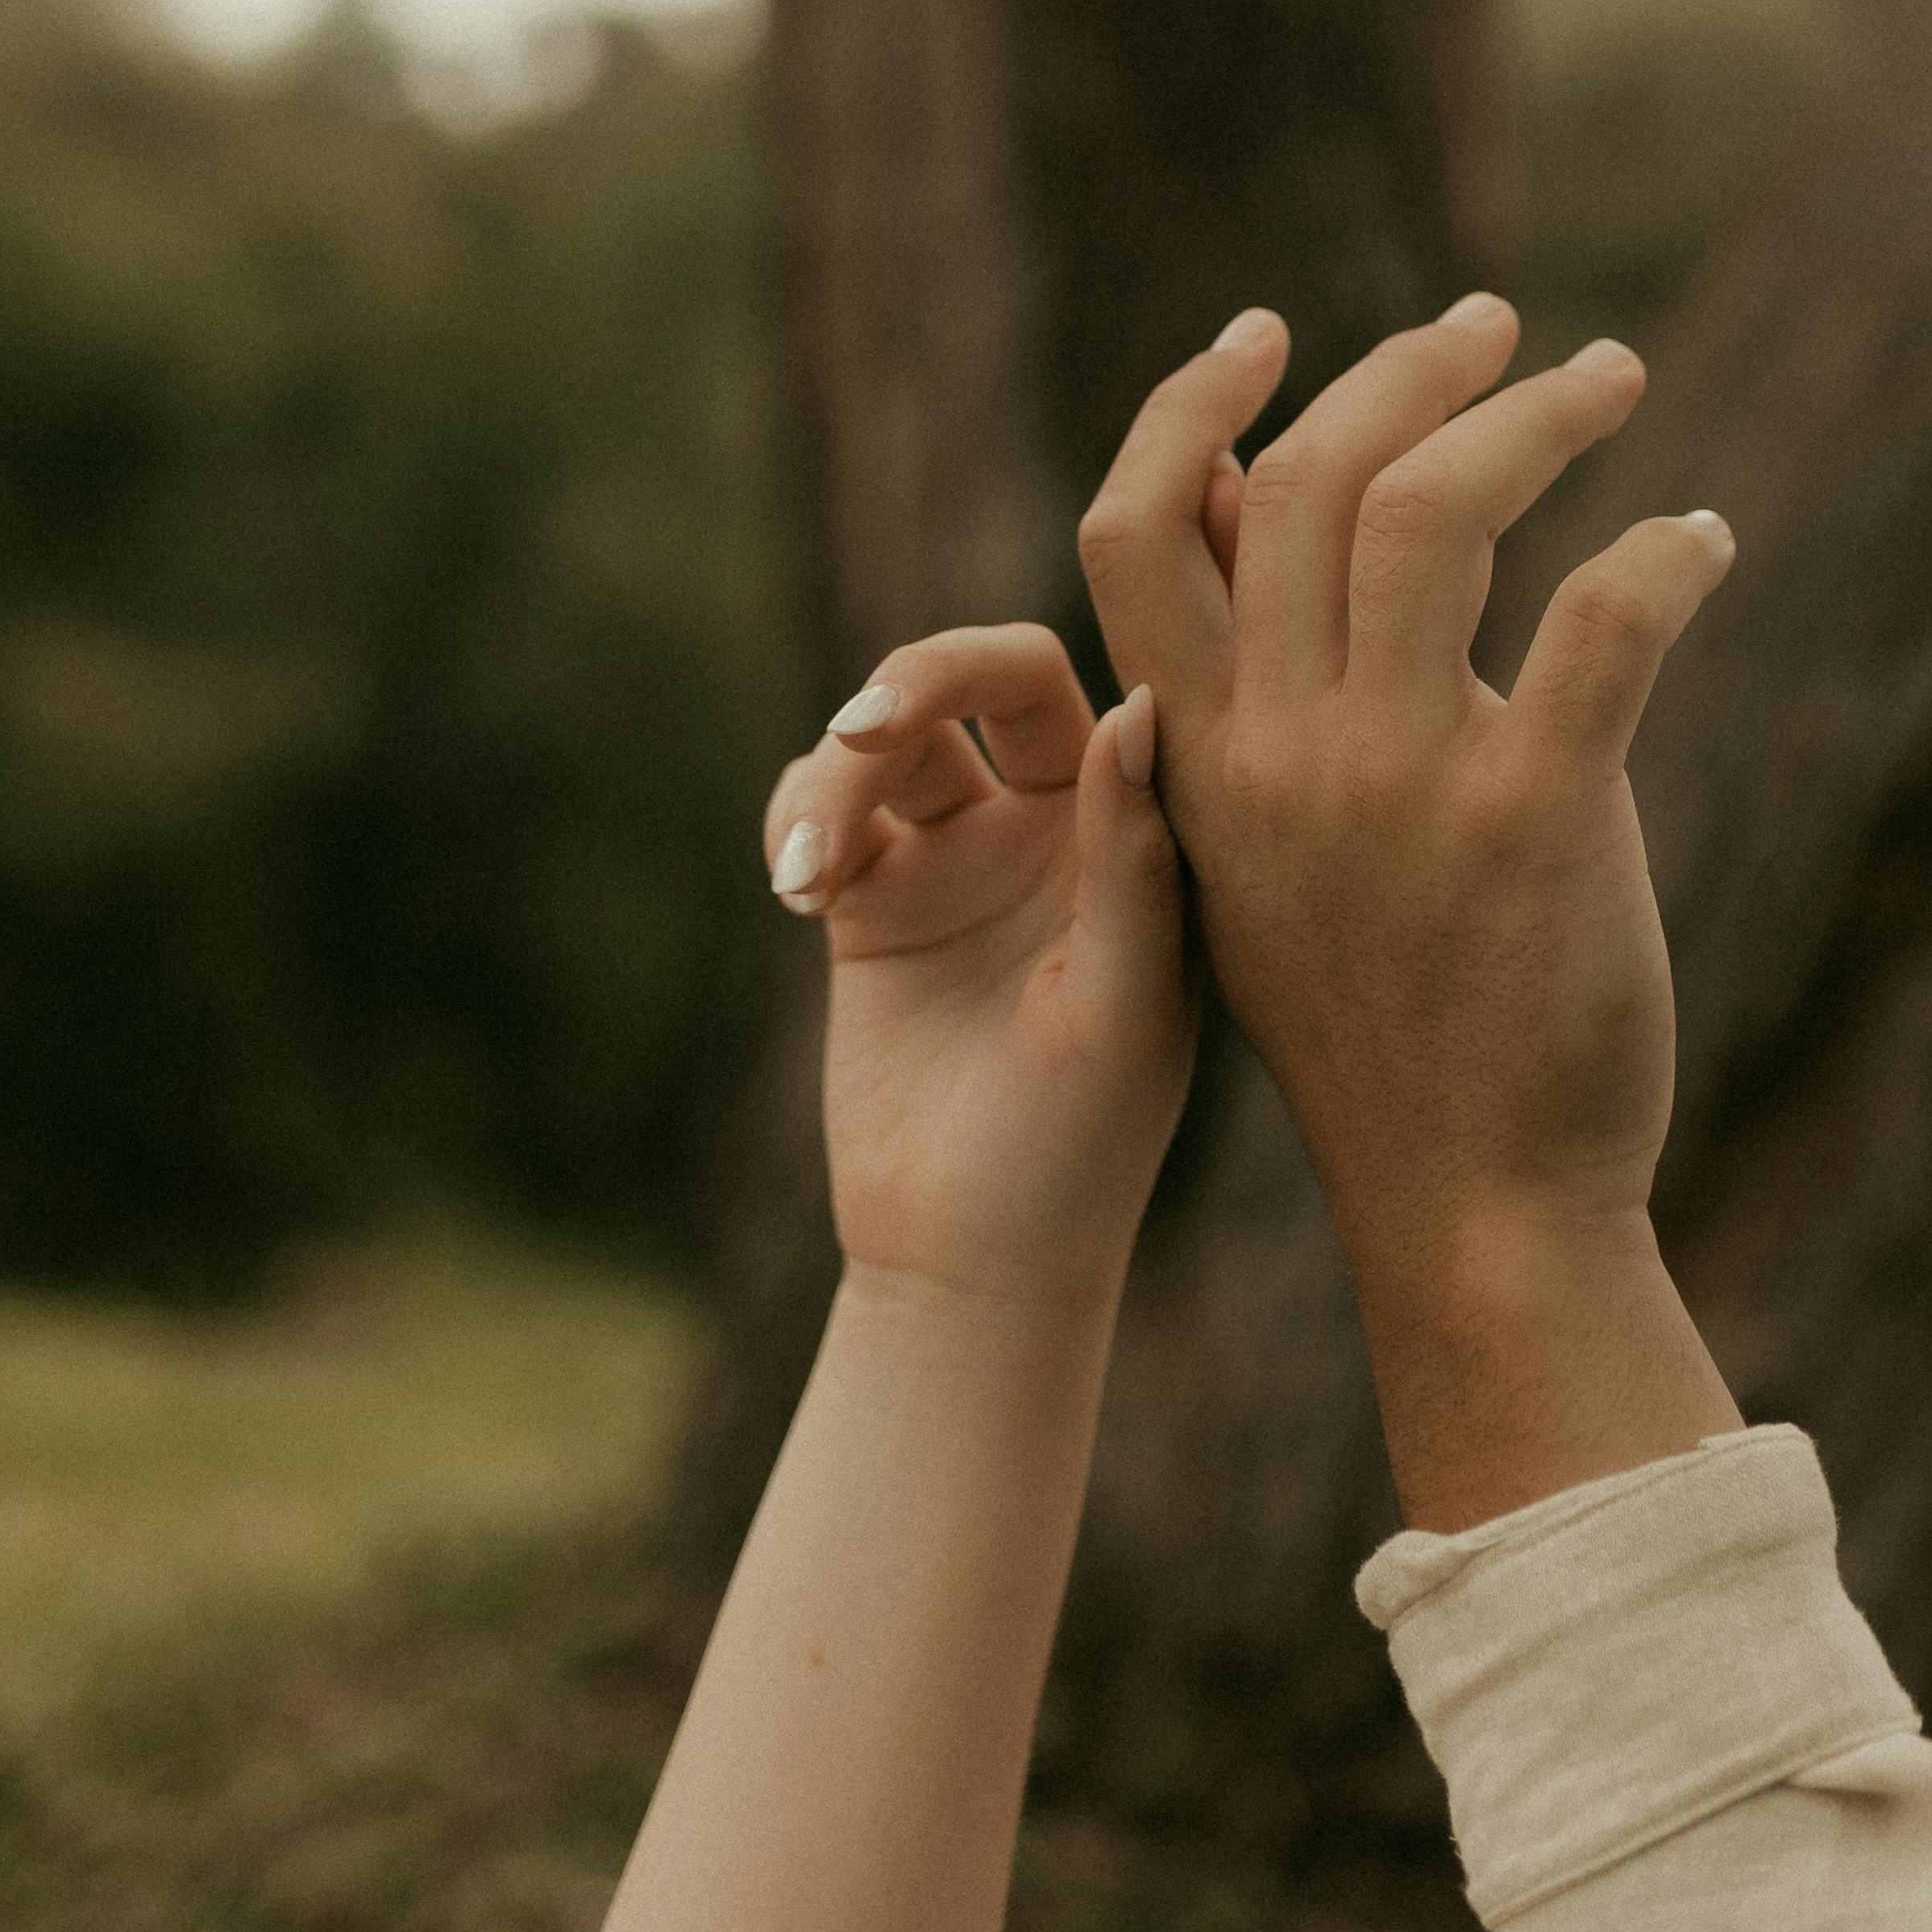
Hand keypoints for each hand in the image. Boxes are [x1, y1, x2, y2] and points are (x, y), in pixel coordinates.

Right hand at [762, 628, 1190, 1323]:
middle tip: (854, 736)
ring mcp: (958, 861)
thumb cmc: (1075, 1152)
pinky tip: (801, 893)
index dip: (991, 665)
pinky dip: (794, 819)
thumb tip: (1137, 705)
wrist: (969, 1266)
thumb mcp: (1121, 1008)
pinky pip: (819, 807)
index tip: (931, 715)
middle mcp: (1050, 829)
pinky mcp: (875, 906)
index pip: (1073, 690)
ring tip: (806, 878)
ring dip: (830, 779)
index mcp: (1129, 837)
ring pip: (882, 742)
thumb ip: (1134, 861)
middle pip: (973, 679)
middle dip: (902, 687)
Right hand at [1077, 297, 1742, 1519]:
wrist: (1474, 1204)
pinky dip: (1662, 551)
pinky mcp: (1533, 816)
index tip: (1265, 332)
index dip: (1184, 405)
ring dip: (1532, 417)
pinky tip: (1699, 540)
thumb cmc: (1386, 1016)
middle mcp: (1281, 753)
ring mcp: (1400, 784)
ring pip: (1431, 511)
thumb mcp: (1260, 854)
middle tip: (1498, 326)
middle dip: (1408, 371)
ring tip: (1608, 378)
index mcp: (1198, 757)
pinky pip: (1600, 617)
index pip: (1133, 527)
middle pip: (1302, 477)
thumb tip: (1238, 506)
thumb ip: (1241, 701)